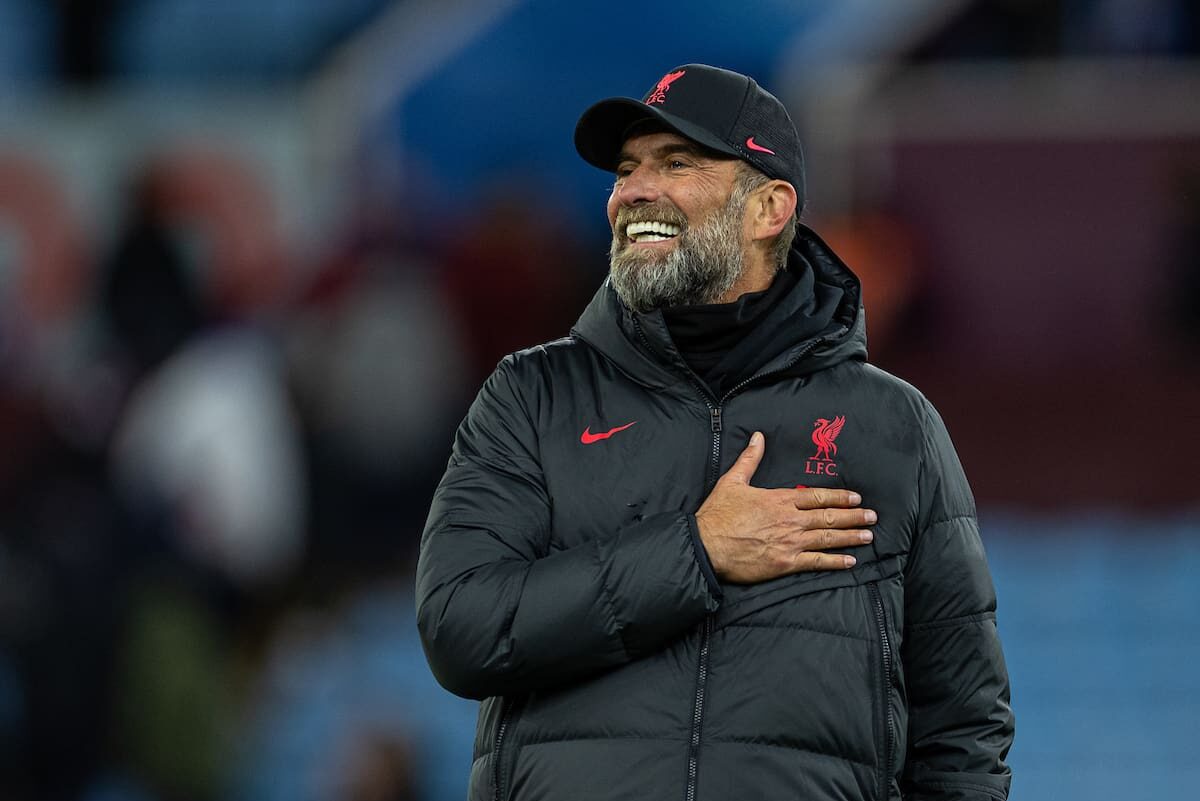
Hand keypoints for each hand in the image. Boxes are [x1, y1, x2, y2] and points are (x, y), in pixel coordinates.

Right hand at [694, 431, 875, 583]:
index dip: (839, 496)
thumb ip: (749, 459)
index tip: (856, 498)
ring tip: (868, 536)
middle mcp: (789, 519)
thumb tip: (757, 437)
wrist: (705, 545)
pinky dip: (835, 561)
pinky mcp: (785, 563)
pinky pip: (816, 562)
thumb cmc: (717, 514)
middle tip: (873, 516)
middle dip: (853, 516)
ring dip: (850, 536)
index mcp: (779, 499)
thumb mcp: (732, 481)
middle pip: (828, 516)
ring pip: (827, 538)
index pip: (816, 496)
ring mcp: (789, 542)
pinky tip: (850, 561)